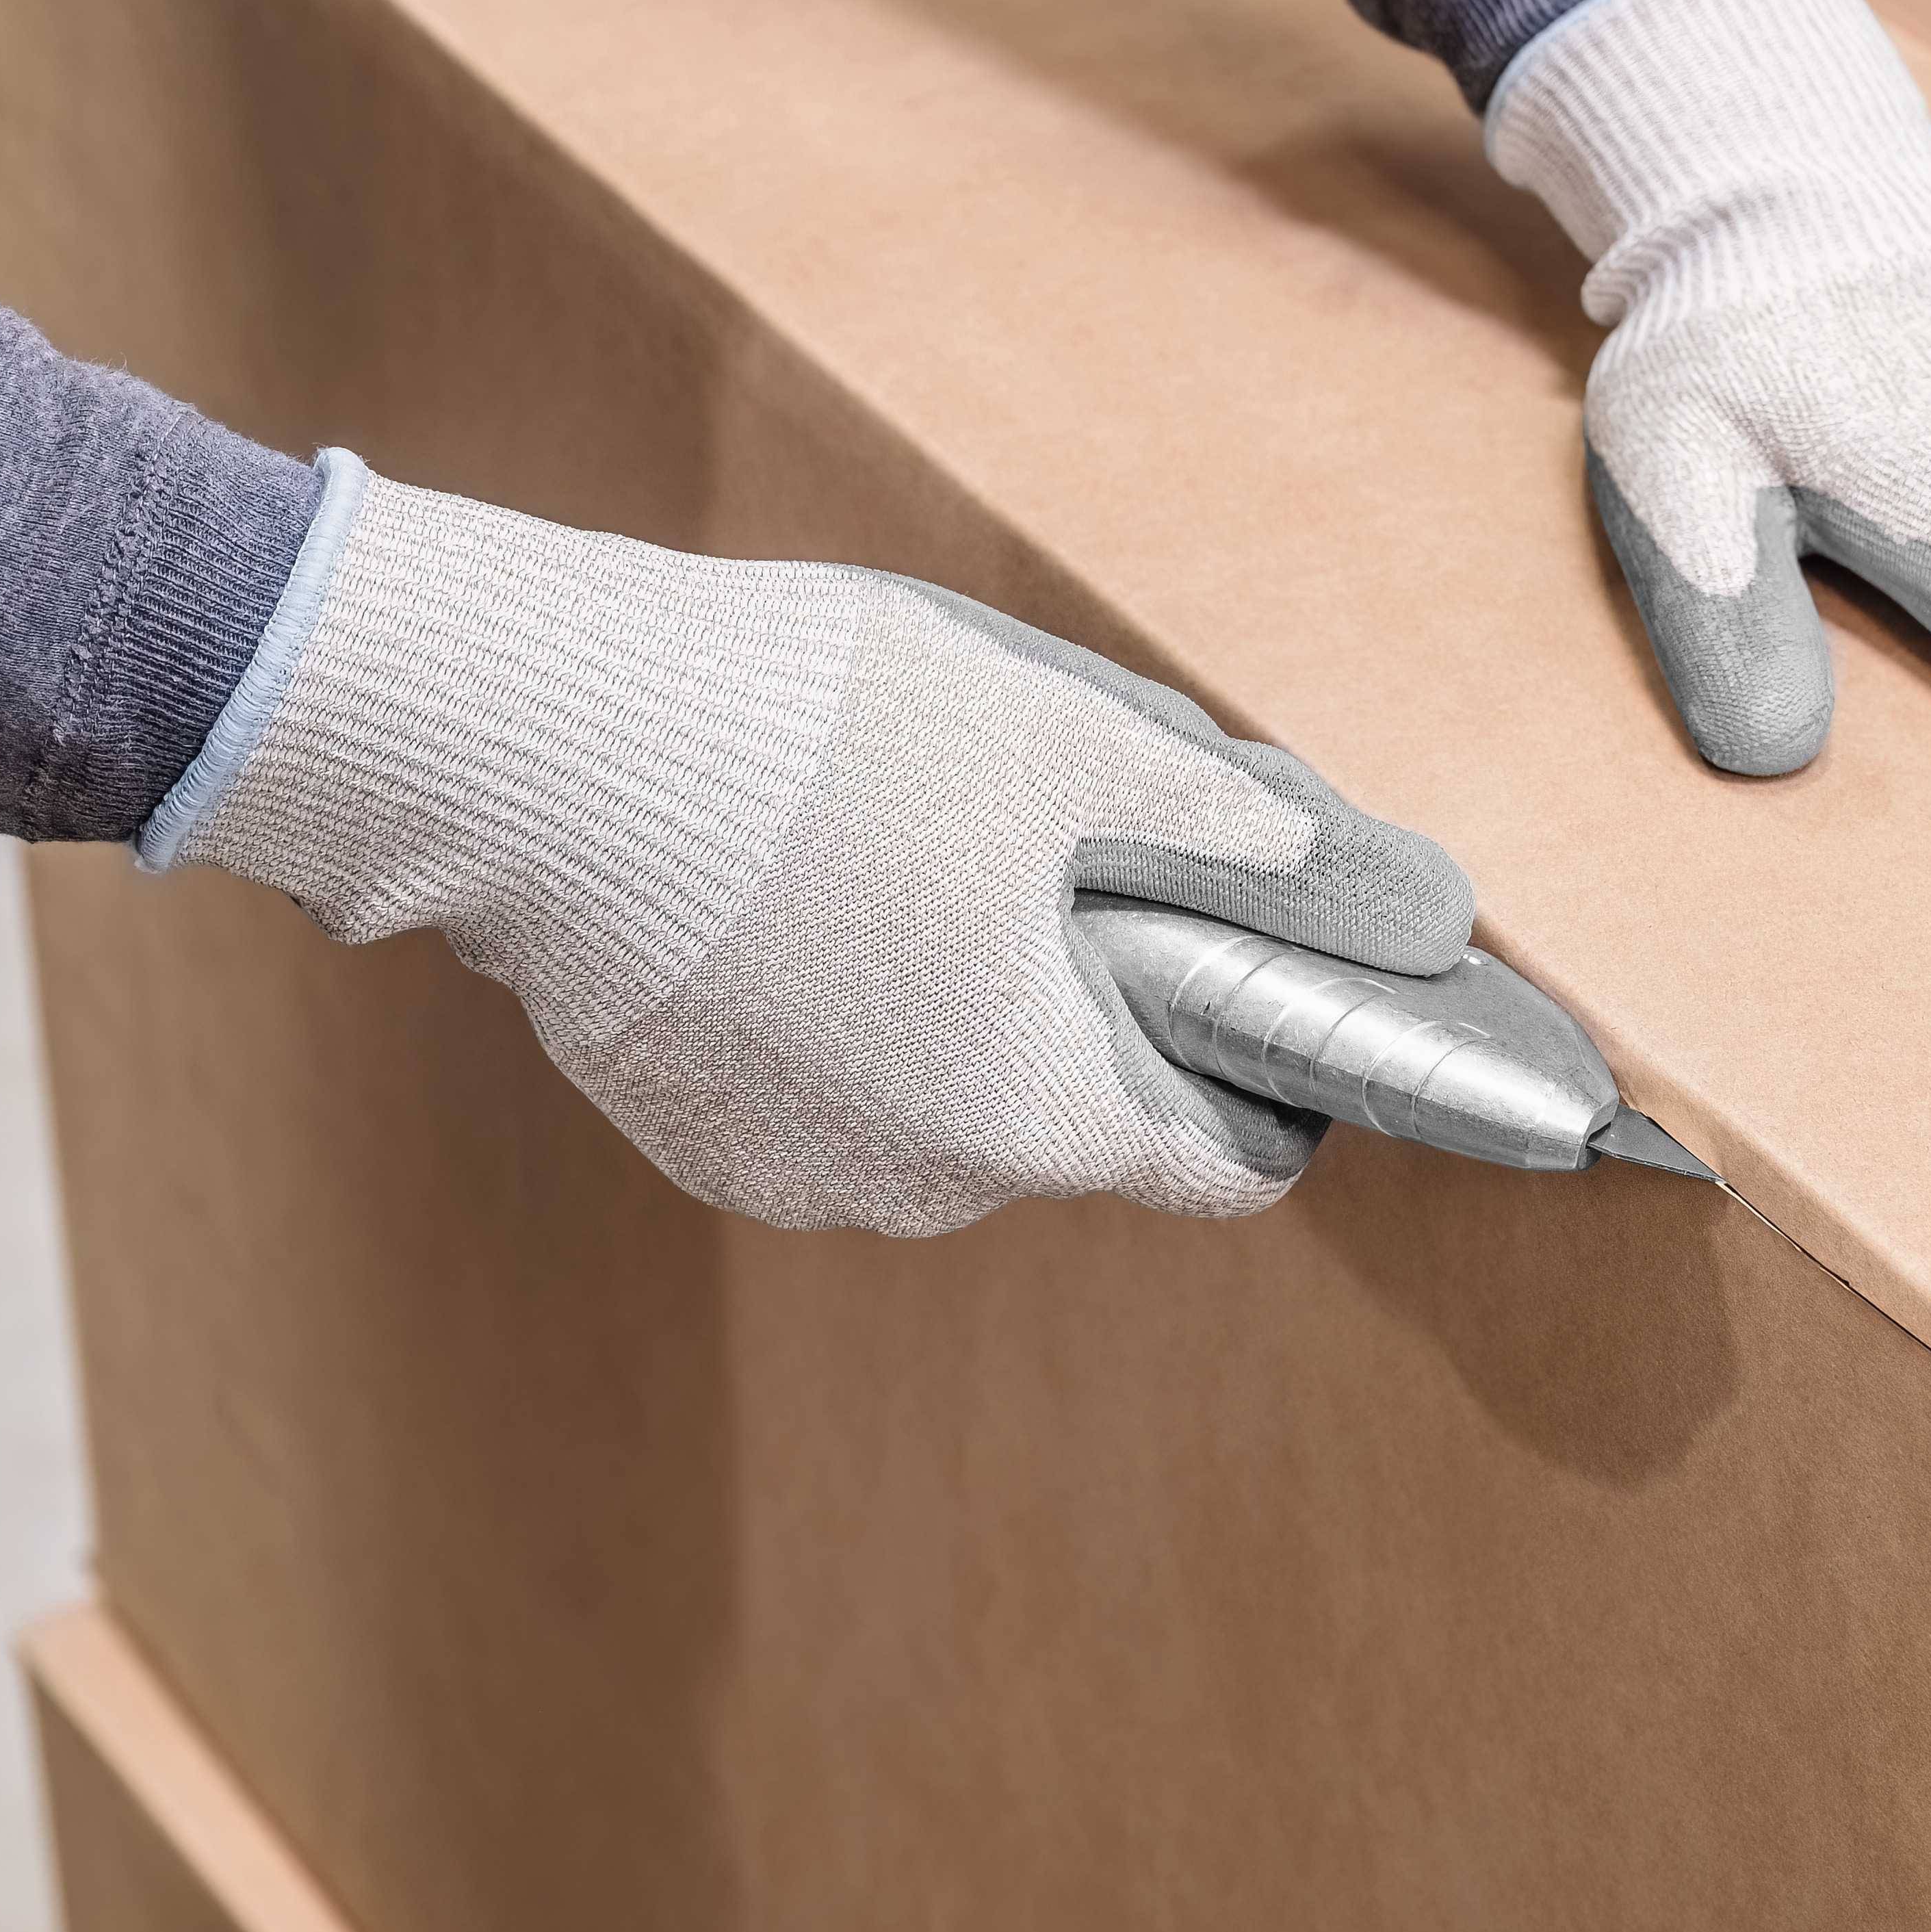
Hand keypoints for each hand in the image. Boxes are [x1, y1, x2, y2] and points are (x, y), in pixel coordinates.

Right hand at [158, 460, 1471, 1234]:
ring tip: (909, 840)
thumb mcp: (1074, 750)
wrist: (537, 748)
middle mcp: (921, 1192)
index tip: (1262, 976)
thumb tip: (1393, 893)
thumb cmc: (818, 739)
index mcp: (1042, 1120)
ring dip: (960, 998)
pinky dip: (839, 1005)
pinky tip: (798, 876)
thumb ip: (1244, 839)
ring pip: (943, 1100)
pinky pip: (820, 1085)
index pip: (1229, 1166)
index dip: (1276, 1072)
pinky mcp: (683, 1127)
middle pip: (1078, 1119)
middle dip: (1098, 1001)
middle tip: (1059, 847)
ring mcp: (788, 1173)